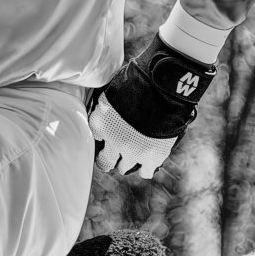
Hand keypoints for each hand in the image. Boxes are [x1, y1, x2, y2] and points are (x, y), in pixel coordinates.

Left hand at [87, 37, 215, 178]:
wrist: (161, 88)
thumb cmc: (136, 83)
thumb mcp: (110, 93)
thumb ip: (103, 111)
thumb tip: (100, 126)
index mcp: (99, 124)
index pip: (93, 140)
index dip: (100, 144)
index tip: (105, 144)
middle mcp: (113, 141)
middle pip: (106, 162)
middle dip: (111, 157)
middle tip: (118, 153)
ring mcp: (132, 151)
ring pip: (124, 168)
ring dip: (127, 162)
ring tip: (132, 157)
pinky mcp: (152, 157)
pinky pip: (145, 172)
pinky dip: (144, 169)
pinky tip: (145, 165)